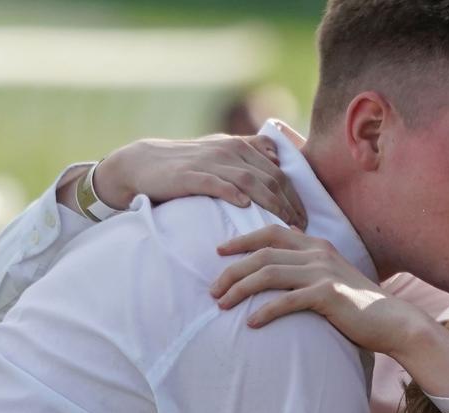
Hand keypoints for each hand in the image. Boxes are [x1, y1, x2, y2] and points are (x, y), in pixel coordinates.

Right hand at [95, 135, 306, 227]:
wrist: (142, 164)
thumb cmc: (185, 165)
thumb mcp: (220, 155)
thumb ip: (247, 157)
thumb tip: (276, 162)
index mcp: (240, 147)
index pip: (278, 172)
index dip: (295, 196)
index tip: (305, 219)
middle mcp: (229, 151)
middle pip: (270, 177)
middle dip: (289, 205)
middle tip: (302, 228)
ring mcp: (210, 162)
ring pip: (250, 180)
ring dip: (271, 204)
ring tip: (284, 225)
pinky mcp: (190, 175)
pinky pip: (216, 182)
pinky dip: (232, 192)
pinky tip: (245, 206)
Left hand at [211, 224, 429, 356]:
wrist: (393, 322)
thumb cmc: (358, 307)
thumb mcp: (331, 280)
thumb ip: (307, 272)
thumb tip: (278, 275)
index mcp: (317, 246)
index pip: (272, 232)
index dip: (242, 240)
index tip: (219, 251)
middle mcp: (318, 253)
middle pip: (263, 253)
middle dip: (232, 270)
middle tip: (212, 289)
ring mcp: (323, 272)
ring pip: (269, 273)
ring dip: (240, 289)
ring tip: (222, 305)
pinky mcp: (328, 295)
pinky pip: (287, 300)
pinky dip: (265, 311)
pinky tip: (251, 323)